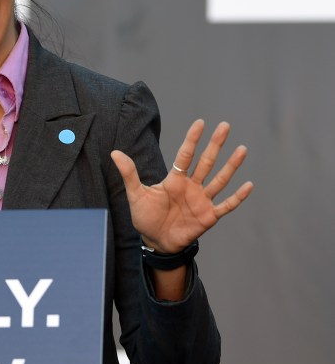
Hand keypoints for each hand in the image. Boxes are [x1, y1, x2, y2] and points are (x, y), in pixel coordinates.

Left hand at [111, 119, 252, 253]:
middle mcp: (191, 187)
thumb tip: (114, 152)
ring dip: (231, 165)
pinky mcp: (208, 216)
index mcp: (175, 180)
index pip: (185, 155)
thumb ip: (129, 174)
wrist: (156, 241)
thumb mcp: (136, 194)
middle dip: (215, 144)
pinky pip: (226, 205)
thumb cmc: (146, 217)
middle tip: (225, 125)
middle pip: (206, 162)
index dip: (192, 139)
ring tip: (242, 149)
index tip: (200, 122)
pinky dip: (237, 197)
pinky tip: (249, 185)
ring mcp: (202, 201)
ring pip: (220, 179)